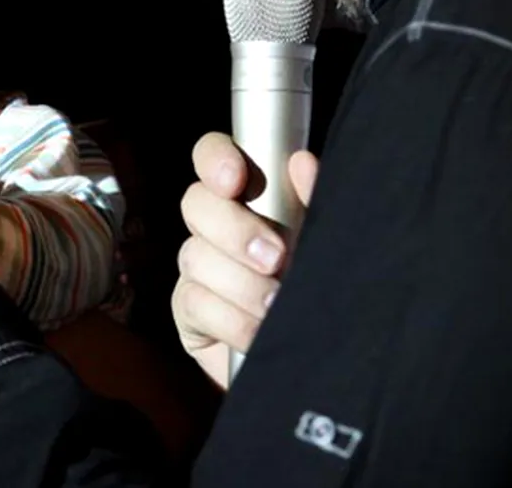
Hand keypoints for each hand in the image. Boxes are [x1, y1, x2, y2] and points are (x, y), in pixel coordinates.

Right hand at [172, 132, 317, 388]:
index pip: (212, 155)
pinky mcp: (189, 311)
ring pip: (196, 256)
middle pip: (196, 203)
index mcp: (245, 196)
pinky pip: (194, 303)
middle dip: (234, 230)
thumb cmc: (318, 288)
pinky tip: (258, 333)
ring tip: (277, 305)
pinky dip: (232, 319)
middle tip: (276, 258)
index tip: (235, 181)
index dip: (215, 159)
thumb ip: (314, 203)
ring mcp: (197, 268)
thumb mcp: (322, 244)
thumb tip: (302, 164)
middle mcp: (214, 226)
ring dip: (241, 283)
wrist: (314, 356)